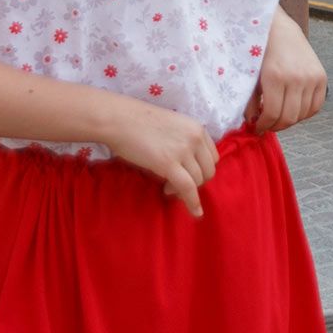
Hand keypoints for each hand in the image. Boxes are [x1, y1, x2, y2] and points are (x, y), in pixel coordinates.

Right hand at [105, 99, 218, 217]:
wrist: (120, 120)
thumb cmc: (140, 123)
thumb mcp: (173, 127)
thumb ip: (184, 142)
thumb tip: (187, 165)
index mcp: (197, 128)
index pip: (212, 157)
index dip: (201, 169)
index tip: (187, 174)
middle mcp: (195, 139)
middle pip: (208, 170)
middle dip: (196, 182)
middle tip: (177, 184)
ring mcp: (184, 151)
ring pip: (198, 180)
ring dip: (186, 190)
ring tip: (167, 187)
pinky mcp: (169, 164)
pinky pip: (188, 188)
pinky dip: (193, 202)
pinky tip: (195, 212)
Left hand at [245, 10, 326, 132]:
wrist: (279, 30)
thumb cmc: (261, 52)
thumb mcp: (251, 76)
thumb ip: (250, 102)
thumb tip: (252, 123)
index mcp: (275, 77)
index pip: (272, 114)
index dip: (264, 125)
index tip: (258, 128)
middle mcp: (296, 78)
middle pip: (289, 118)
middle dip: (276, 126)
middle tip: (268, 125)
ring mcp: (311, 77)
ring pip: (303, 114)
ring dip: (290, 120)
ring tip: (279, 115)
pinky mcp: (321, 77)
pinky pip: (316, 106)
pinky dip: (305, 113)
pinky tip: (294, 109)